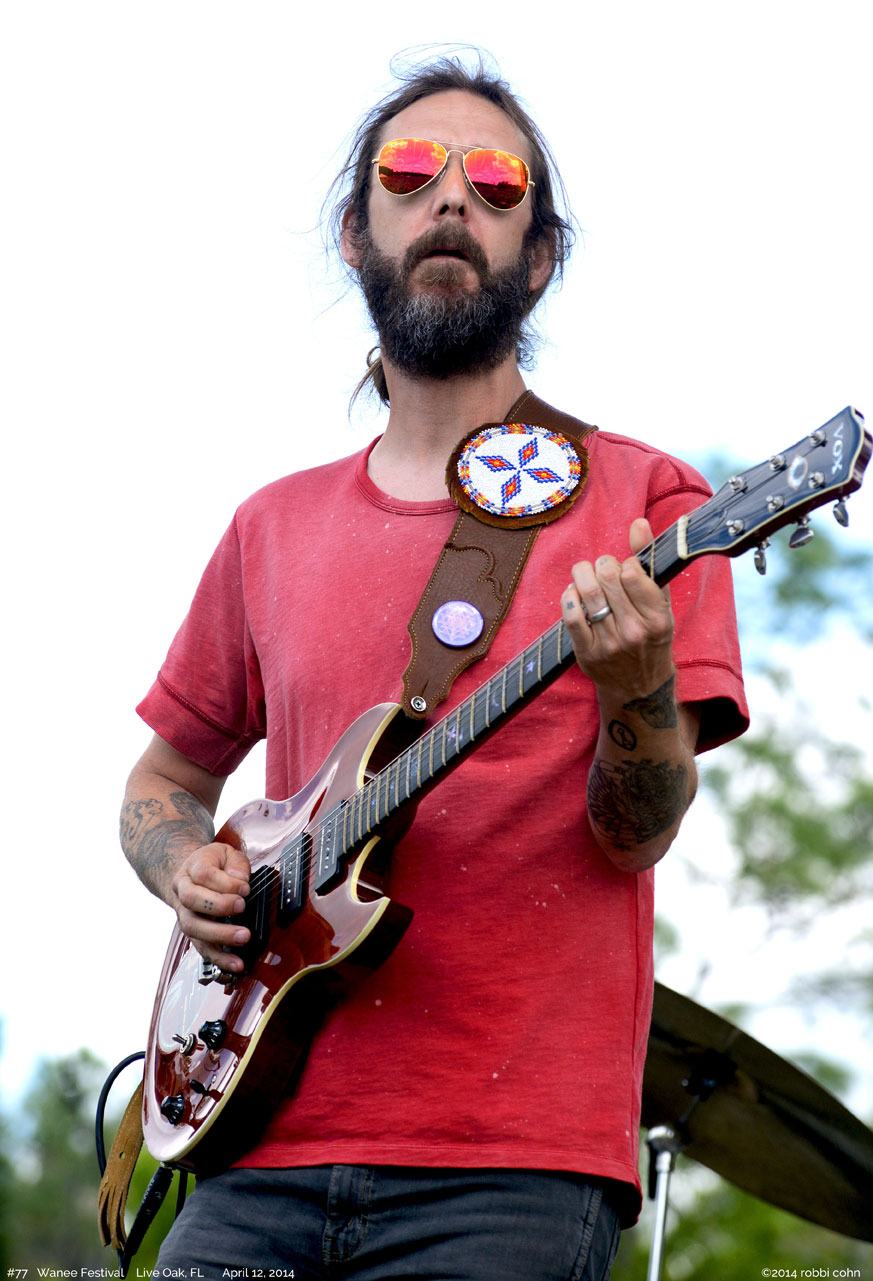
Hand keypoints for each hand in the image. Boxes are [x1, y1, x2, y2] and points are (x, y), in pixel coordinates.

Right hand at [171, 841, 251, 972]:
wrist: (189, 876)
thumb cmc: (213, 865)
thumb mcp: (226, 854)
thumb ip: (236, 864)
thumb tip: (240, 880)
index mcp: (191, 868)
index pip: (203, 873)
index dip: (224, 882)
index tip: (245, 887)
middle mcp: (182, 891)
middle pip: (191, 899)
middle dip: (218, 906)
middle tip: (242, 908)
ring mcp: (184, 914)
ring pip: (193, 927)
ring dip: (219, 935)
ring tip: (243, 938)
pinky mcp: (193, 934)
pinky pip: (201, 948)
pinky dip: (218, 959)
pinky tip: (234, 965)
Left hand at [561, 518, 674, 699]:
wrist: (638, 687)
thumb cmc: (650, 636)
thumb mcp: (660, 602)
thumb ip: (649, 560)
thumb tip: (638, 522)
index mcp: (658, 618)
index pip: (632, 573)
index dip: (623, 564)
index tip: (623, 570)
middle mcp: (635, 632)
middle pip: (606, 578)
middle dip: (601, 566)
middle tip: (601, 570)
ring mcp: (610, 644)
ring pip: (587, 594)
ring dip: (581, 576)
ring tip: (585, 576)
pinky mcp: (587, 653)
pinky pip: (571, 616)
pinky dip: (568, 597)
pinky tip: (574, 594)